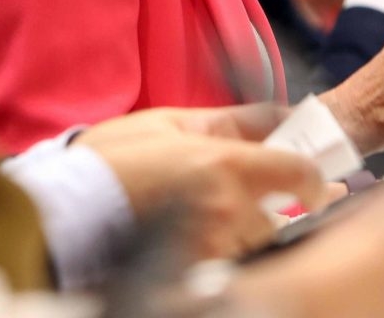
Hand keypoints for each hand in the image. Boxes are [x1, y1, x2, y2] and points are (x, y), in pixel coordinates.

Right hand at [75, 105, 332, 259]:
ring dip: (243, 230)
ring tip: (205, 214)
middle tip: (242, 198)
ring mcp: (213, 244)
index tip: (317, 184)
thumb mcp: (171, 122)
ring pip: (253, 242)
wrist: (66, 212)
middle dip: (269, 208)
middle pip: (279, 217)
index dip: (315, 181)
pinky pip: (227, 260)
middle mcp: (228, 208)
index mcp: (227, 164)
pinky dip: (220, 248)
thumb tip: (283, 113)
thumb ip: (233, 119)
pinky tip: (195, 235)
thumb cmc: (111, 160)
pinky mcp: (195, 269)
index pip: (300, 176)